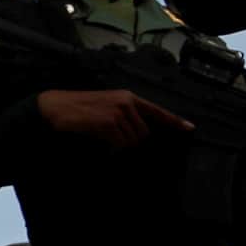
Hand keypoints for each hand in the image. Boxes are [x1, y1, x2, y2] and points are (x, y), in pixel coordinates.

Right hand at [33, 88, 193, 149]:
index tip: (190, 128)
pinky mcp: (109, 123)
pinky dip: (111, 148)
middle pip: (144, 133)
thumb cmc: (77, 110)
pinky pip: (120, 144)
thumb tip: (138, 135)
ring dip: (119, 146)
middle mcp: (126, 102)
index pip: (156, 110)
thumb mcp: (104, 106)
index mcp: (127, 97)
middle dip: (132, 142)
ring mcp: (118, 112)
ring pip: (132, 141)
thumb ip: (123, 116)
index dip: (174, 120)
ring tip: (101, 138)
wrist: (55, 108)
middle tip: (112, 141)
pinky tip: (99, 141)